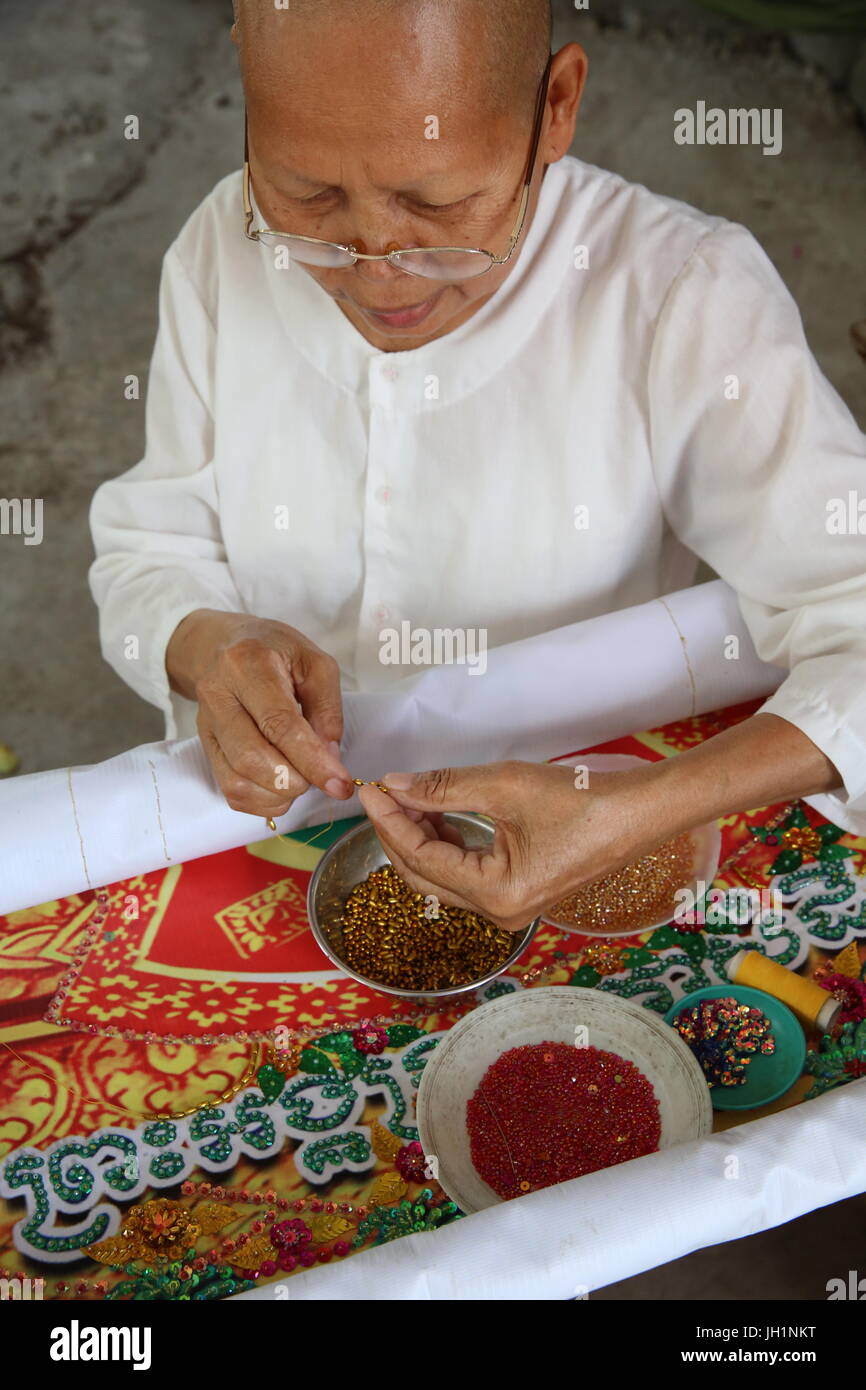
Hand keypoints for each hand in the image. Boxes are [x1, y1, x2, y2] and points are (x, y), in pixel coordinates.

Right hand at [166, 609, 352, 817]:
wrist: (224, 644)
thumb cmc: (274, 652)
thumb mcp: (314, 662)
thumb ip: (326, 708)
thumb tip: (329, 758)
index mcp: (248, 665)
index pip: (279, 724)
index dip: (311, 760)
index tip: (339, 784)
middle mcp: (218, 695)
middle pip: (252, 758)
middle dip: (295, 781)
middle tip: (321, 777)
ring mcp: (206, 724)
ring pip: (237, 779)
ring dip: (279, 794)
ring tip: (302, 779)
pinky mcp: (205, 746)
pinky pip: (229, 789)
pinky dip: (261, 801)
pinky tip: (282, 788)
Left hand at [357, 760, 668, 932]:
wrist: (636, 813)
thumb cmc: (581, 800)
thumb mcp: (505, 785)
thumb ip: (443, 787)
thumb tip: (396, 785)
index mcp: (496, 894)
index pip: (421, 857)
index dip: (390, 820)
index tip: (370, 789)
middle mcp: (499, 912)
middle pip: (425, 875)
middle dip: (397, 833)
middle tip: (380, 794)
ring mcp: (509, 907)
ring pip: (443, 876)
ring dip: (420, 837)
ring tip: (406, 796)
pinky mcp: (517, 893)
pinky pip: (466, 874)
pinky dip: (446, 845)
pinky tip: (437, 815)